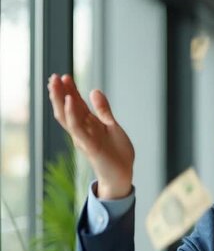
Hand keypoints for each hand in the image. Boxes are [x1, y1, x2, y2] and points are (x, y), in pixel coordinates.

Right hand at [47, 74, 134, 198]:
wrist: (122, 174)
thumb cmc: (117, 153)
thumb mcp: (111, 126)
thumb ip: (103, 110)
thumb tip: (94, 91)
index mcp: (88, 125)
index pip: (75, 105)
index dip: (70, 90)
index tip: (64, 76)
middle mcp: (83, 130)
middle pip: (67, 108)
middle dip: (60, 93)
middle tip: (53, 76)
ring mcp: (84, 137)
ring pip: (67, 116)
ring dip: (61, 99)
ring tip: (56, 84)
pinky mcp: (89, 145)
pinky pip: (77, 128)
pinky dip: (72, 114)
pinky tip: (71, 100)